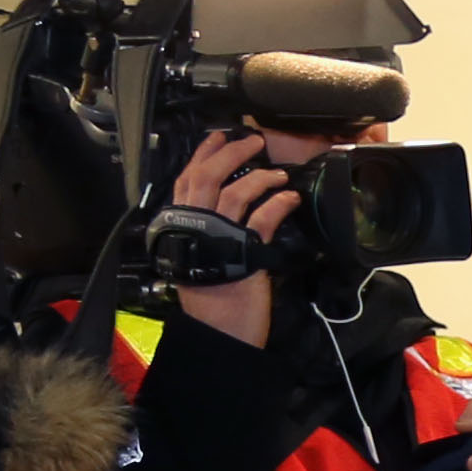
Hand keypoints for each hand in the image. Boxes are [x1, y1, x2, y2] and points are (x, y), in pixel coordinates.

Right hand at [162, 129, 297, 346]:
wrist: (218, 333)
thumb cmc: (212, 299)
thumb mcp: (201, 256)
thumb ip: (204, 230)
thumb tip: (221, 204)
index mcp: (181, 226)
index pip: (187, 179)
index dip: (203, 154)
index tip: (218, 137)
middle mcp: (195, 226)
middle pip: (208, 176)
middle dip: (231, 152)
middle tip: (252, 141)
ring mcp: (219, 237)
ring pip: (234, 191)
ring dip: (259, 176)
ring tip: (277, 174)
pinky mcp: (246, 251)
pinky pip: (263, 217)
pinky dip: (278, 203)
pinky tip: (290, 197)